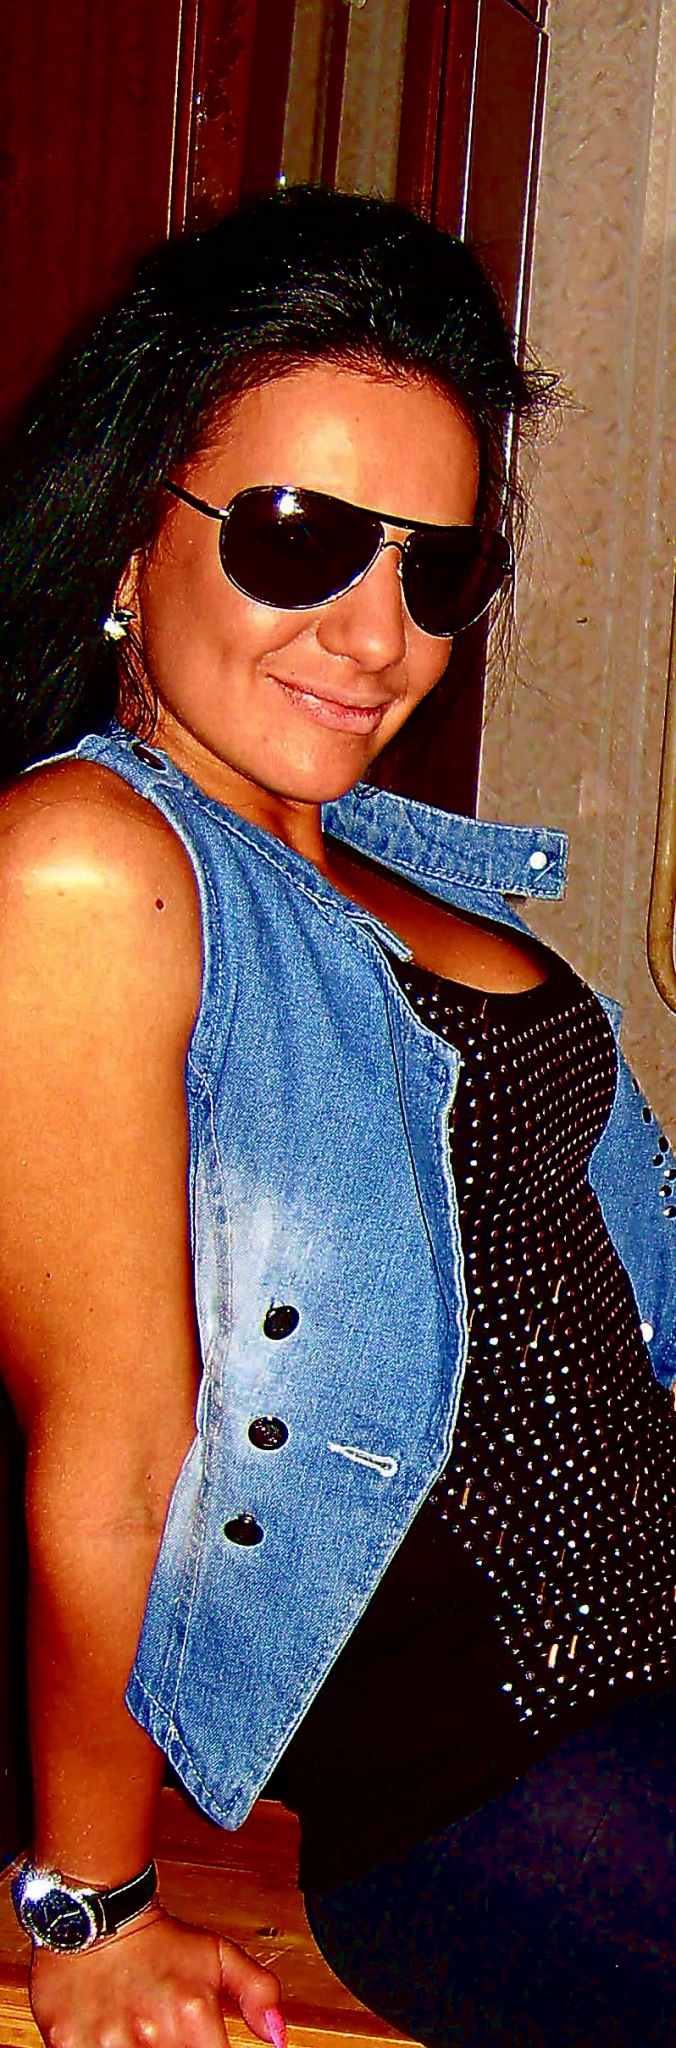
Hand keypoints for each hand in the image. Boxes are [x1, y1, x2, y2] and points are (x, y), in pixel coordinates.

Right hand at [29, 1906, 285, 2046]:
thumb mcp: (218, 1956)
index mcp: (192, 2015)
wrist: (96, 1914)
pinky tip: (111, 2034)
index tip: (196, 2040)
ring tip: (138, 2032)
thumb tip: (279, 2038)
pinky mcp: (69, 2044)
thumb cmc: (159, 1941)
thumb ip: (257, 1993)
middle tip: (167, 2031)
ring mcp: (107, 2043)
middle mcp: (151, 2033)